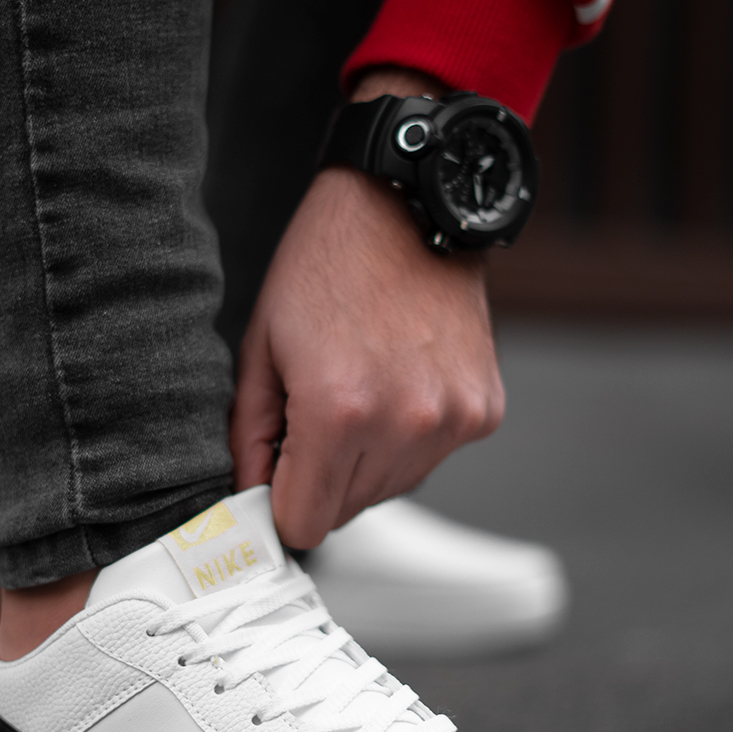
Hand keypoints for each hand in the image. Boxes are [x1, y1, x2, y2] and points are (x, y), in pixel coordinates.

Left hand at [230, 69, 505, 549]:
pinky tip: (401, 381)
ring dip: (369, 460)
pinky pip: (433, 457)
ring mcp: (451, 420)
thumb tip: (252, 495)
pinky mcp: (483, 411)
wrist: (405, 207)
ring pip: (392, 489)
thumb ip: (249, 435)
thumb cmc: (327, 265)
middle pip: (348, 511)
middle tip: (319, 411)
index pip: (305, 524)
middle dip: (324, 477)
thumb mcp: (262, 345)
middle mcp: (403, 425)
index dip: (283, 503)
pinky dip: (412, 436)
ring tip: (363, 388)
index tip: (279, 474)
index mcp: (336, 412)